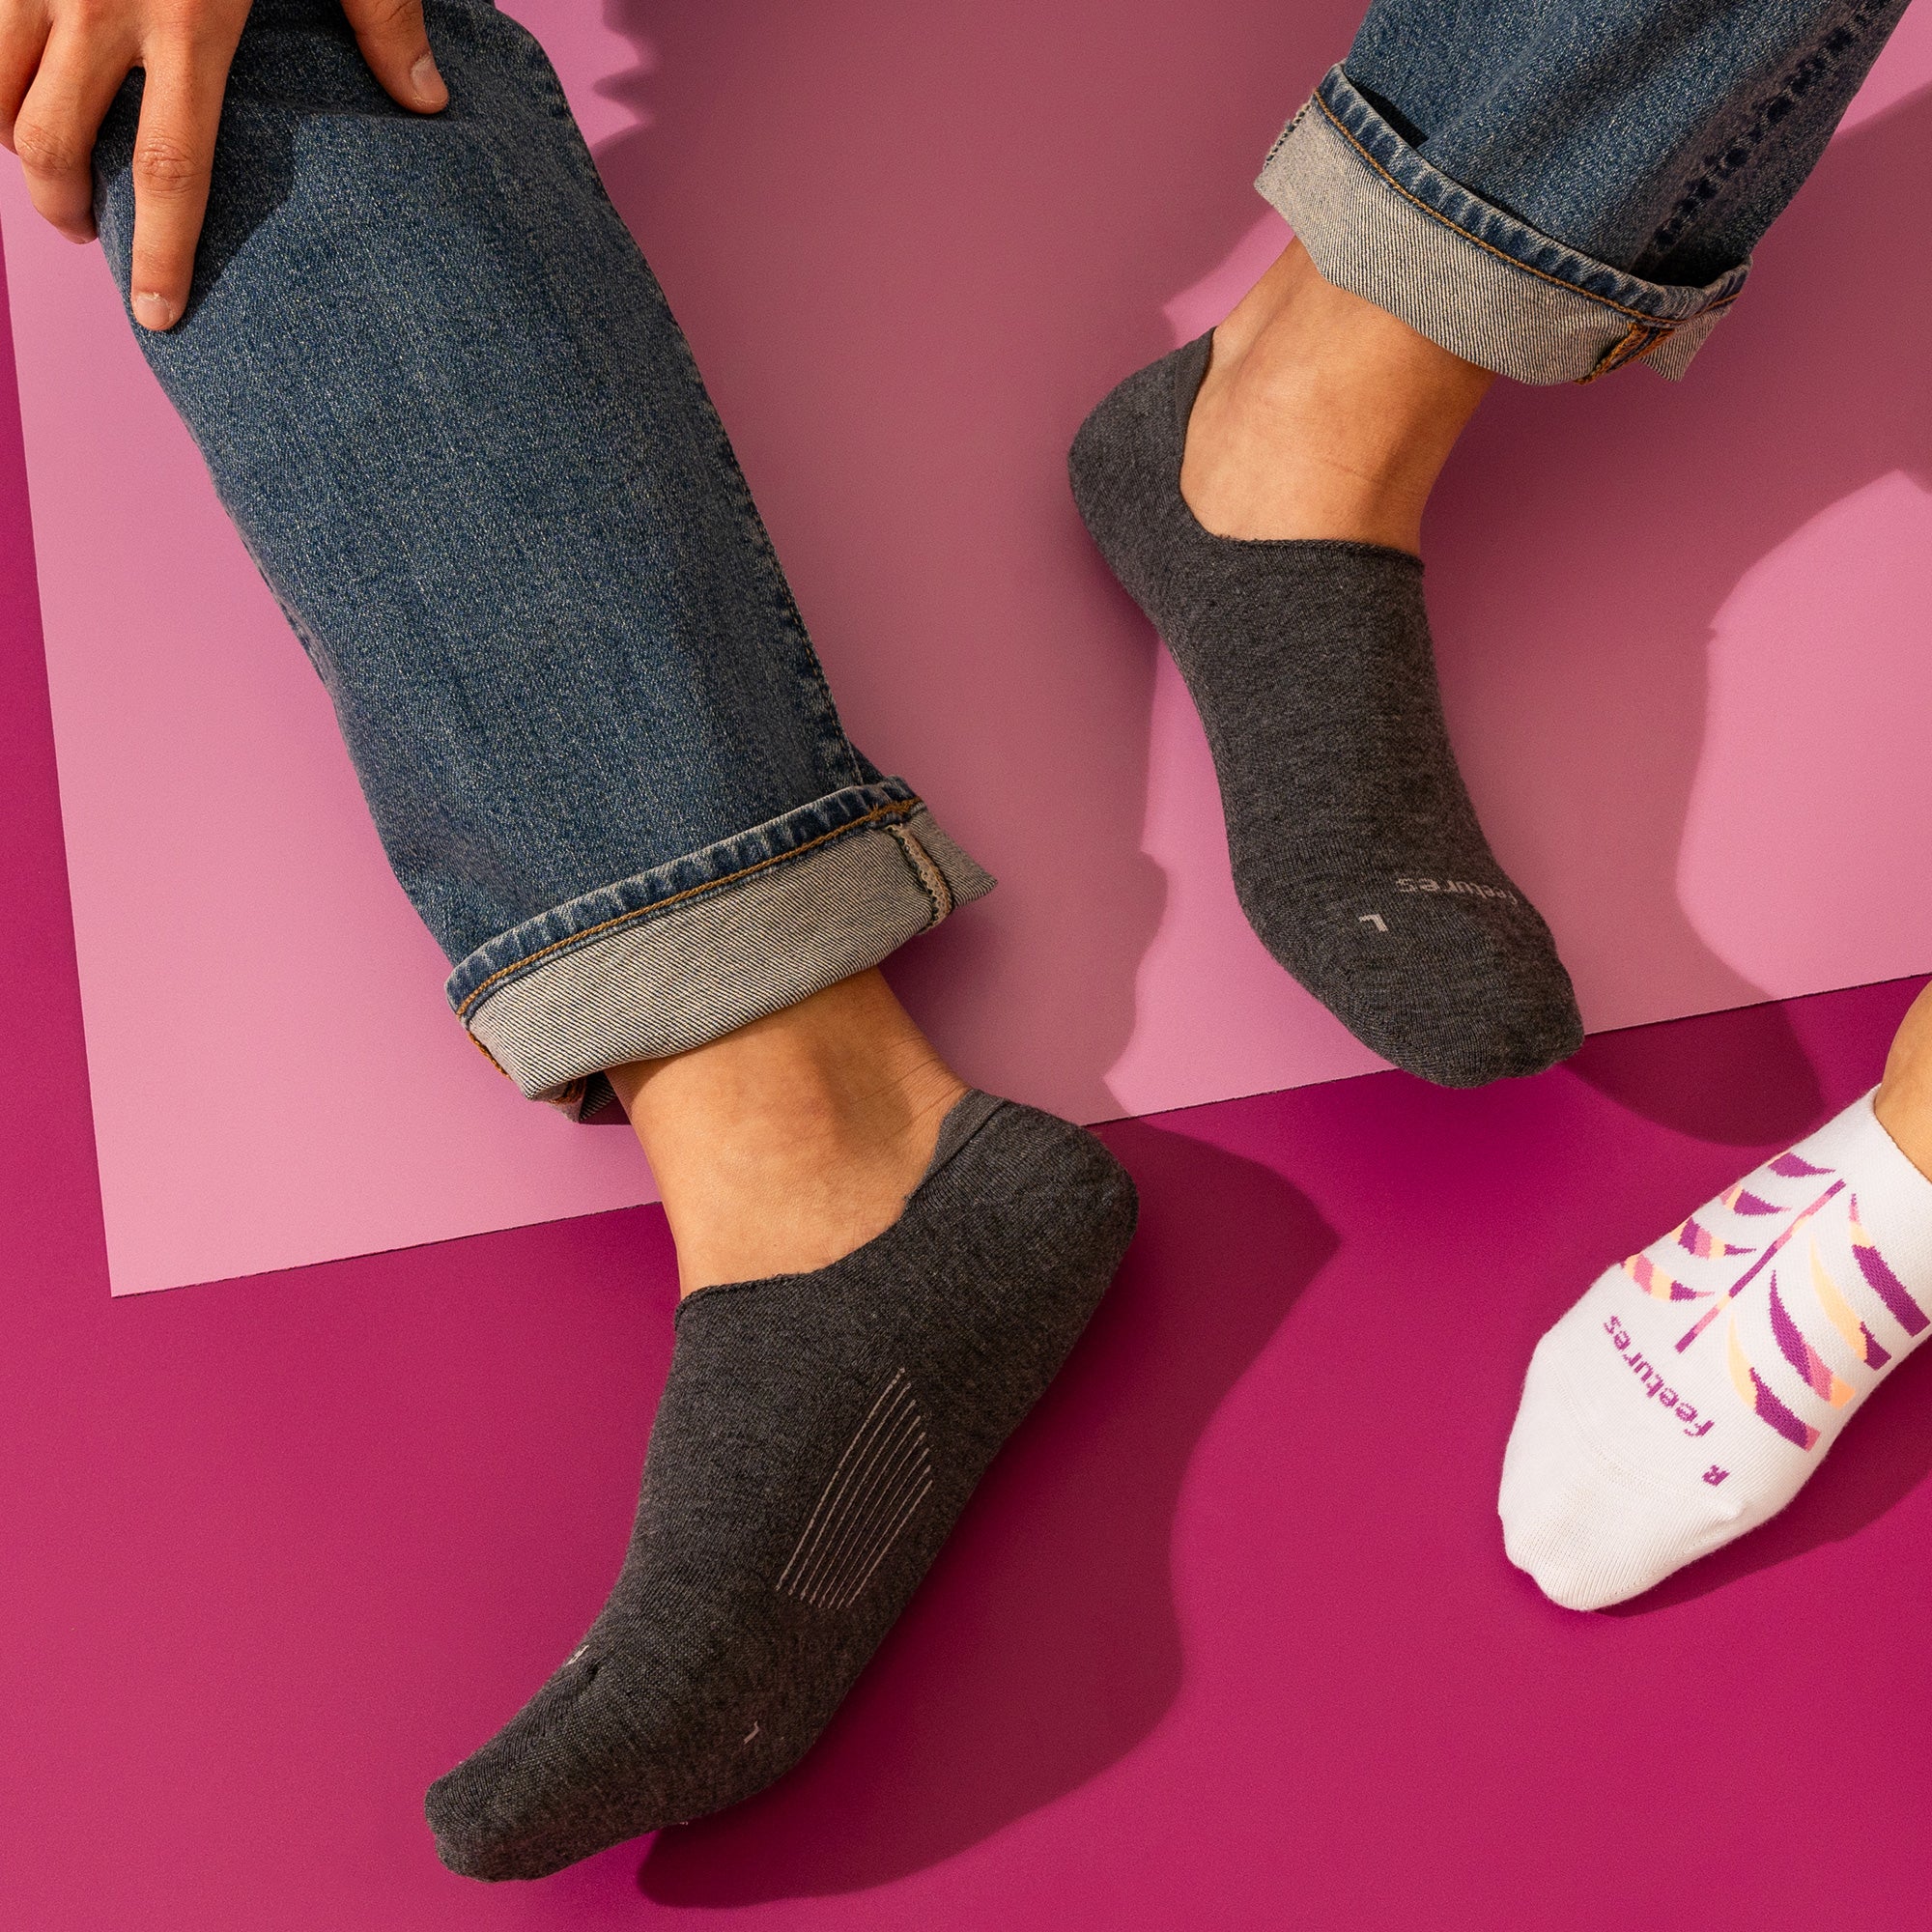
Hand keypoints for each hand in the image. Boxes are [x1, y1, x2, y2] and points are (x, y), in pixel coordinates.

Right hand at [0, 0, 447, 330]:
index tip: (159, 316)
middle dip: (62, 206)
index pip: (171, 168)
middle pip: (54, 142)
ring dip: (13, 137)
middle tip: (88, 238)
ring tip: (47, 167)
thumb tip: (427, 105)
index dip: (164, 253)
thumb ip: (379, 15)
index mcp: (189, 16)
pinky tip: (15, 84)